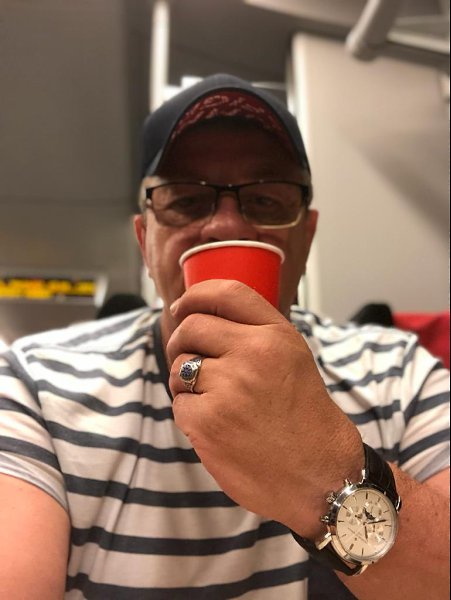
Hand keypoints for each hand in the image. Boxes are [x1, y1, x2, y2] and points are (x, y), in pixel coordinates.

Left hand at [167, 280, 362, 537]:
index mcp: (276, 335)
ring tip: (214, 401)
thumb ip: (255, 333)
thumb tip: (202, 315)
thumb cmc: (304, 418)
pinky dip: (190, 414)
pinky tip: (215, 426)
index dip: (195, 295)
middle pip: (191, 327)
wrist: (321, 476)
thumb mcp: (293, 359)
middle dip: (182, 343)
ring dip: (186, 382)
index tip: (182, 307)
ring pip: (180, 366)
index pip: (227, 293)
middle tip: (191, 362)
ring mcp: (228, 387)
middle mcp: (252, 354)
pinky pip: (178, 402)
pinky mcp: (207, 421)